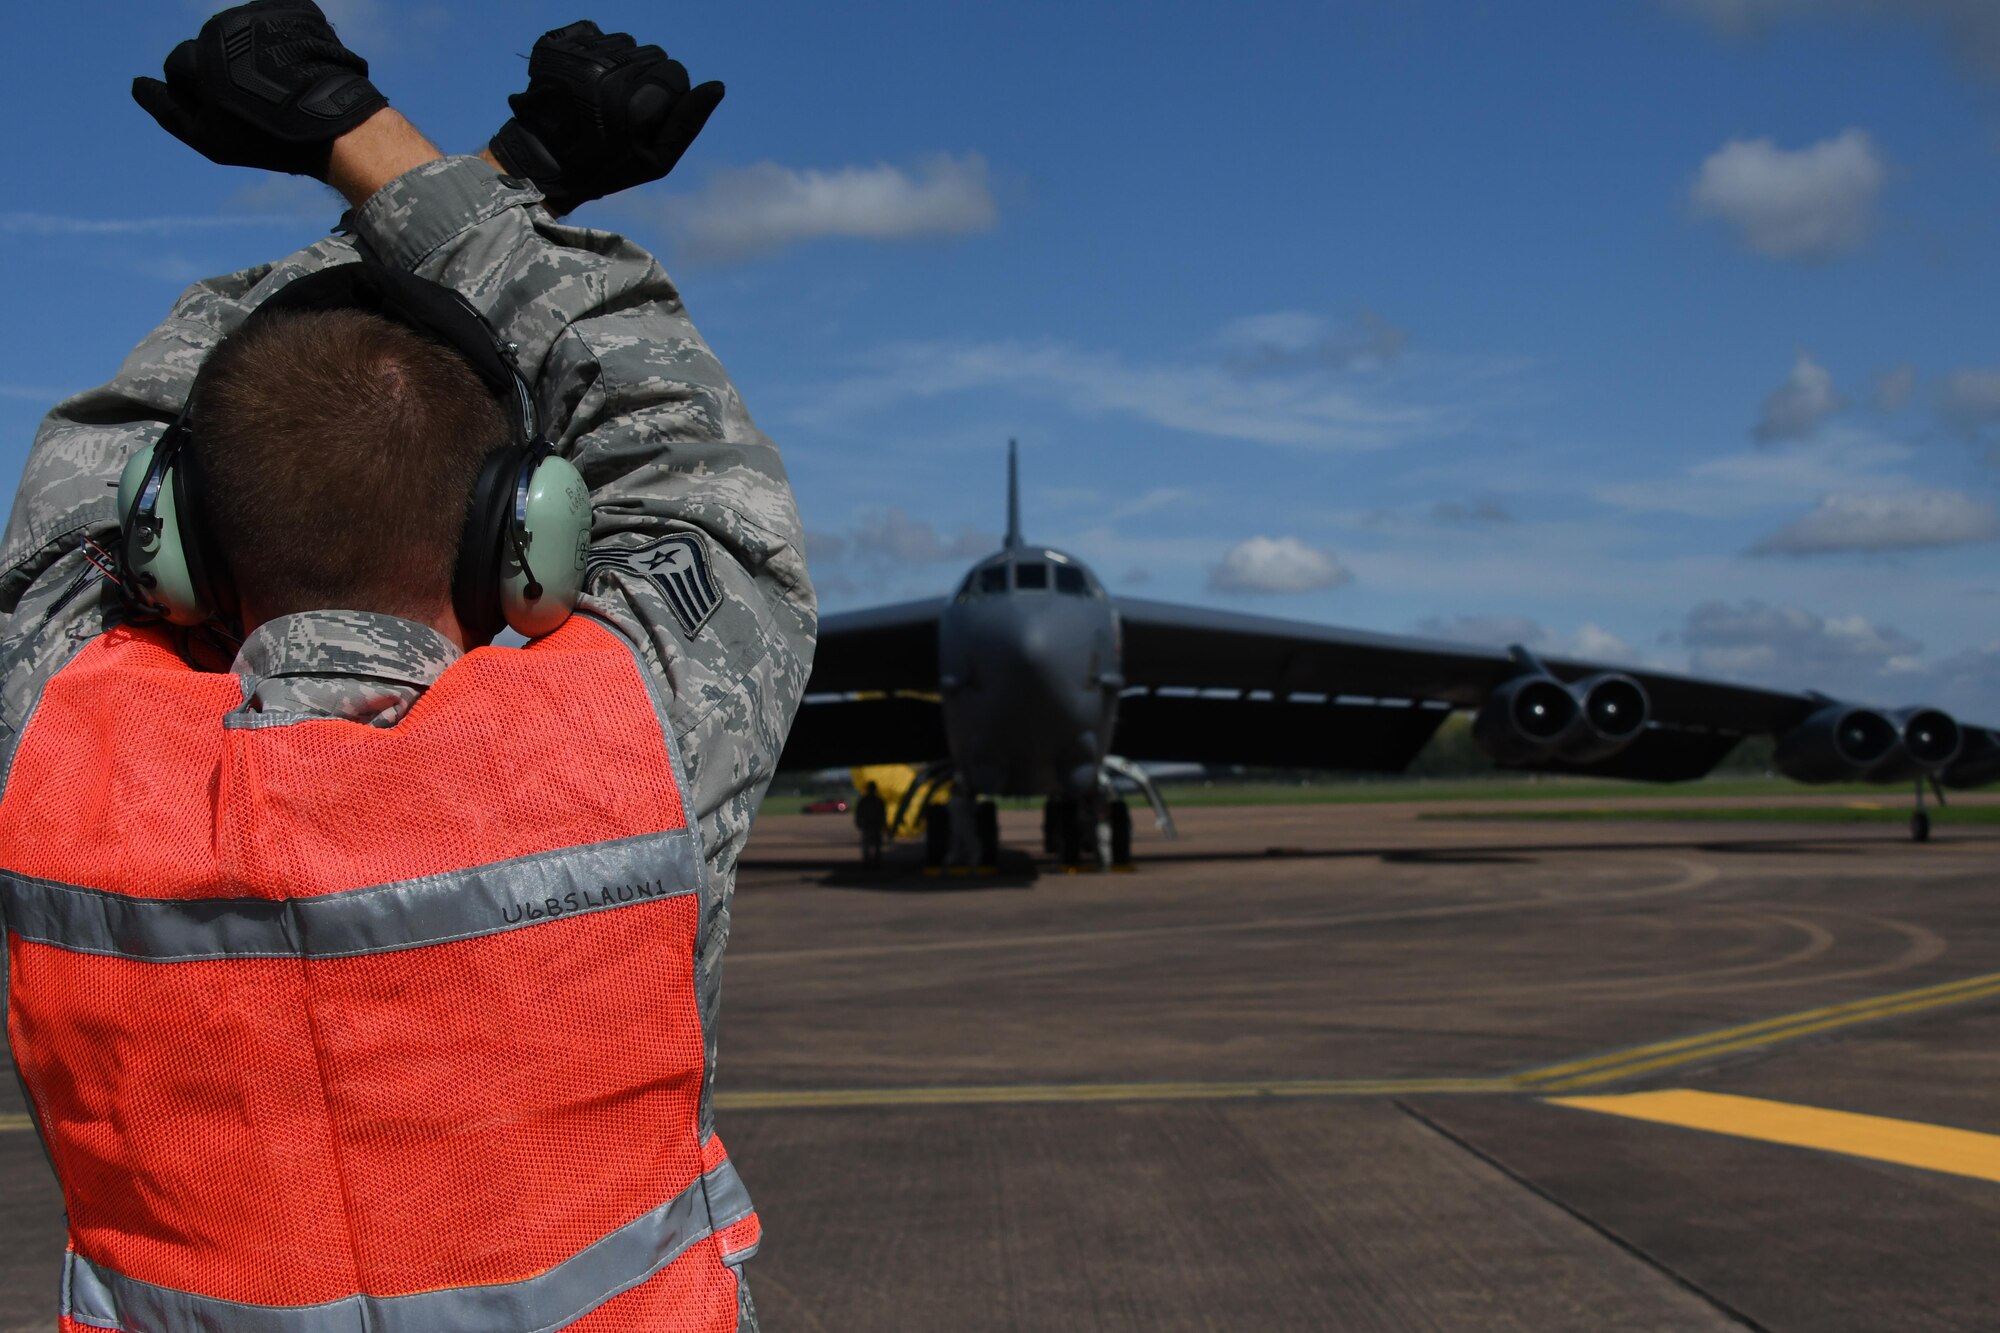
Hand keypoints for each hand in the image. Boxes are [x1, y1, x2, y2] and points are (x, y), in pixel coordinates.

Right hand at [132, 0, 387, 178]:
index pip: (179, 67)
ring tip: (284, 87)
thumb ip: (167, 110)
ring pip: (244, 35)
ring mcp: (261, 13)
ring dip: (255, 55)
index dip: (198, 95)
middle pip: (210, 48)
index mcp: (198, 54)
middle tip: (260, 105)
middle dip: (226, 72)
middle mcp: (224, 25)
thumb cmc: (268, 140)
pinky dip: (285, 42)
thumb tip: (137, 84)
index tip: (228, 116)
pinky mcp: (295, 7)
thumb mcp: (209, 138)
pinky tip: (300, 69)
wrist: (337, 125)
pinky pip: (279, 22)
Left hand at [488, 20, 723, 215]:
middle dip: (644, 78)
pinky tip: (582, 78)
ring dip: (619, 63)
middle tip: (622, 107)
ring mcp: (582, 55)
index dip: (667, 95)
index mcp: (638, 102)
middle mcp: (611, 72)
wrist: (542, 159)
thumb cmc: (606, 166)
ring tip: (600, 94)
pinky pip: (592, 31)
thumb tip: (718, 86)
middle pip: (651, 55)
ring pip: (623, 42)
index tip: (647, 116)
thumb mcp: (656, 160)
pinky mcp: (558, 44)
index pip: (675, 73)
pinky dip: (592, 49)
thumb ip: (688, 123)